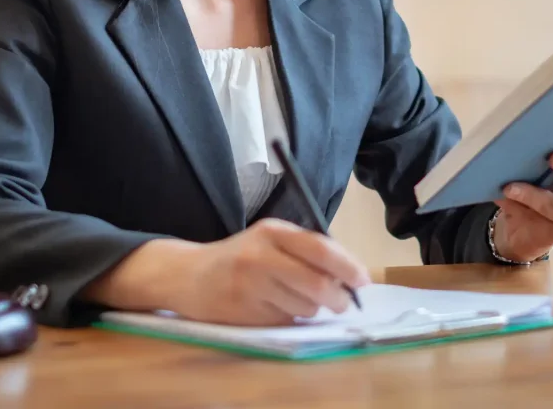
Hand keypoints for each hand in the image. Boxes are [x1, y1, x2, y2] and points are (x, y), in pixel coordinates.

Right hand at [176, 219, 370, 325]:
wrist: (189, 275)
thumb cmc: (240, 256)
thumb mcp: (269, 240)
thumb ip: (305, 251)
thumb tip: (350, 276)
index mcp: (272, 231)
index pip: (321, 249)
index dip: (348, 267)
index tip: (363, 281)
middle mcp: (261, 256)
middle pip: (317, 284)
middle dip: (338, 298)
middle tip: (342, 303)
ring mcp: (251, 286)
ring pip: (305, 307)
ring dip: (312, 309)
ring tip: (297, 299)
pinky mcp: (245, 312)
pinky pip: (285, 320)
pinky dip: (290, 317)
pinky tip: (275, 307)